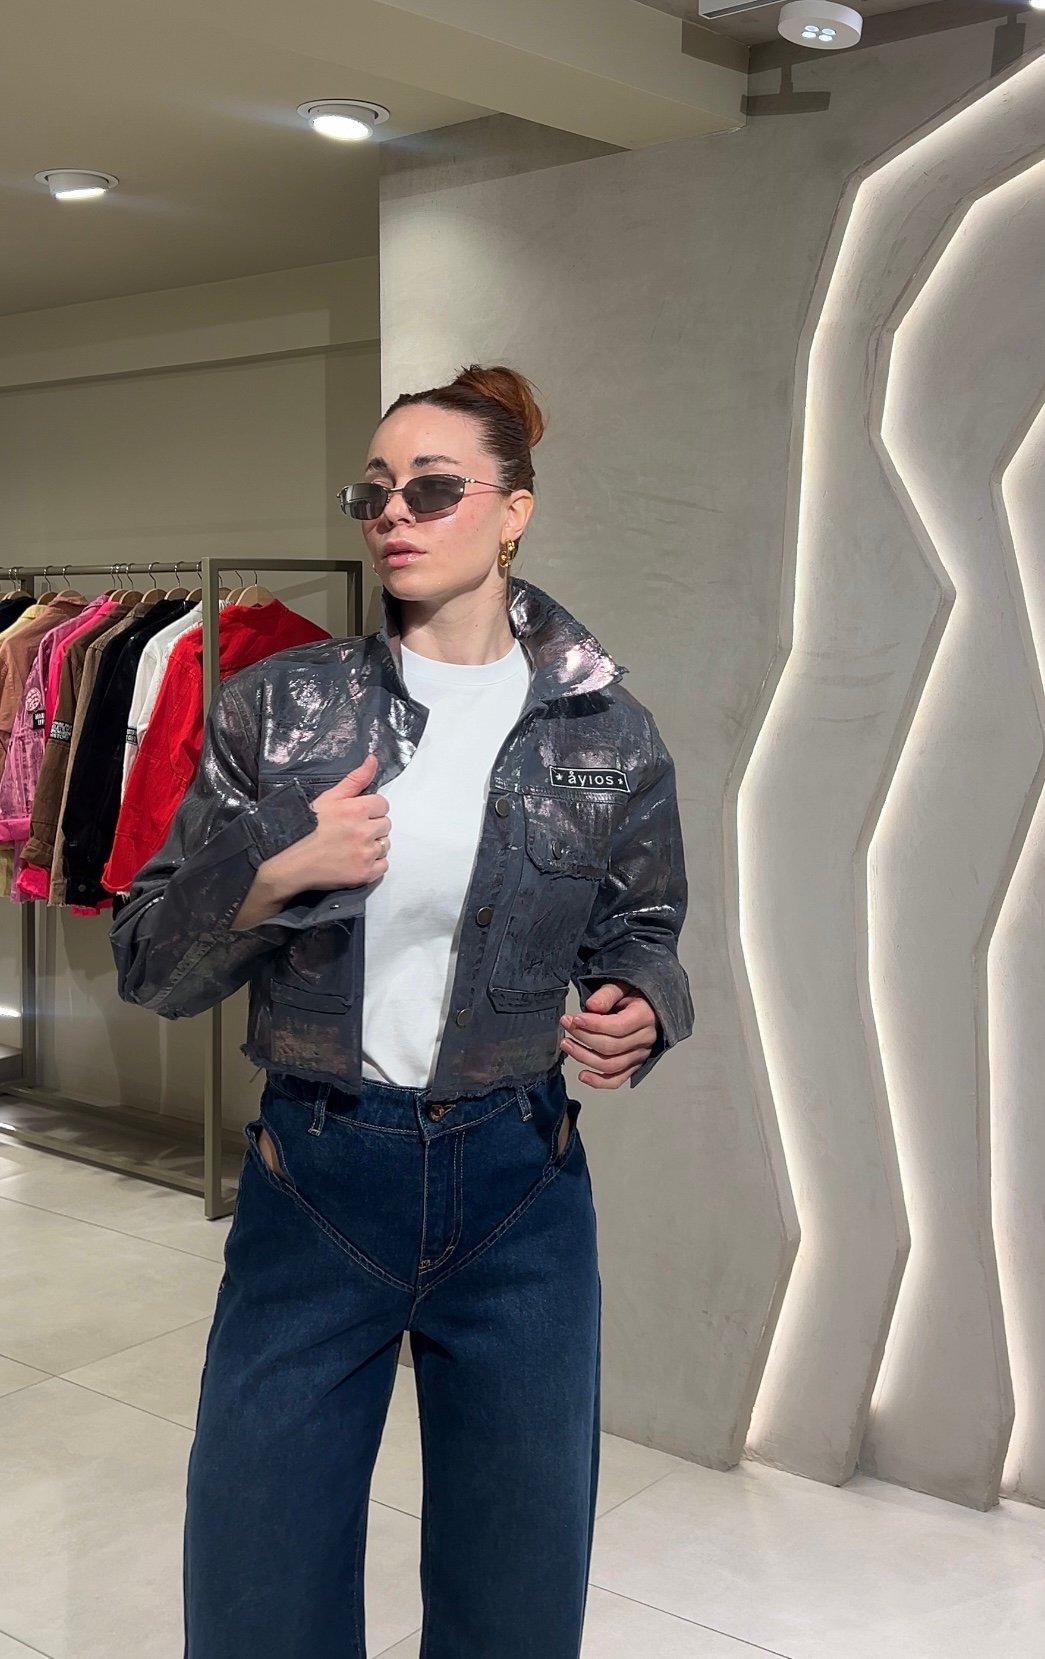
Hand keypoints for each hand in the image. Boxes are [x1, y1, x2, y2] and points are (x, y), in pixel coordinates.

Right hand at [264, 751, 389, 897]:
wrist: (292, 863)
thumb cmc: (306, 828)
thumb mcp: (328, 798)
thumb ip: (355, 779)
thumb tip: (373, 759)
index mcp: (357, 810)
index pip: (383, 804)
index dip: (371, 809)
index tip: (357, 816)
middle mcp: (364, 831)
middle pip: (385, 825)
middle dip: (372, 827)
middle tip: (352, 832)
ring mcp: (366, 854)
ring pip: (385, 845)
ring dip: (373, 846)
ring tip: (352, 847)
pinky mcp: (365, 873)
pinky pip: (383, 865)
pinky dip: (373, 864)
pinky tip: (356, 860)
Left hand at [559, 981, 658, 1088]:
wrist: (648, 1006)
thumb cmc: (634, 995)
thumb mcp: (621, 986)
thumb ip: (607, 994)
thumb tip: (592, 1006)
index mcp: (645, 1016)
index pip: (618, 1027)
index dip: (593, 1025)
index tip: (574, 1019)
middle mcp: (645, 1039)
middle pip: (611, 1047)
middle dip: (583, 1037)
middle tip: (566, 1024)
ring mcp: (640, 1055)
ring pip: (611, 1065)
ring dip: (584, 1057)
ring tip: (566, 1044)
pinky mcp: (633, 1066)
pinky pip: (617, 1080)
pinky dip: (599, 1082)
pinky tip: (582, 1076)